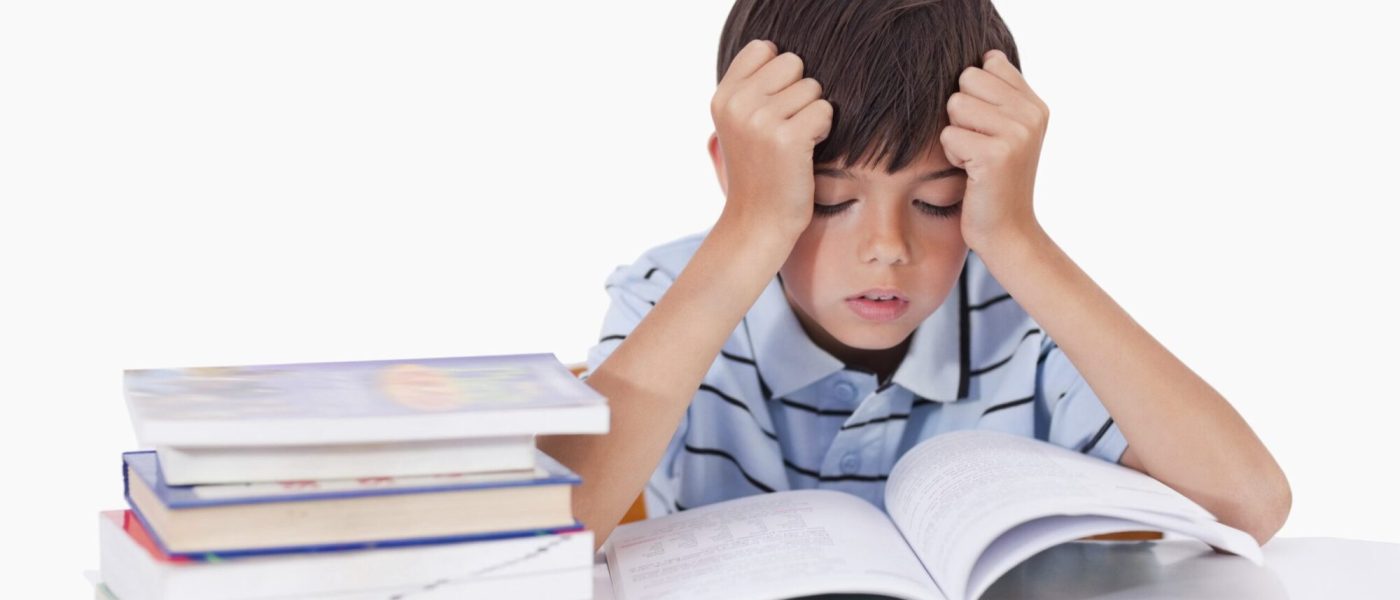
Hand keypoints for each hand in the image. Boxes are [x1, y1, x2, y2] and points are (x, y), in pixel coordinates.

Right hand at [710, 39, 832, 238]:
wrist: (758, 222)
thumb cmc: (759, 171)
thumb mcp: (740, 123)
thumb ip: (753, 87)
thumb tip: (783, 53)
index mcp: (723, 97)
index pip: (763, 48)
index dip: (779, 73)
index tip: (773, 106)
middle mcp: (737, 104)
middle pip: (792, 62)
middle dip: (798, 91)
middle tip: (786, 127)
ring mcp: (760, 120)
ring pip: (812, 87)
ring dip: (812, 113)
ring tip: (794, 143)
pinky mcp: (787, 138)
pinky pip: (825, 110)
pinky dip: (823, 130)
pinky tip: (805, 152)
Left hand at [940, 49, 1048, 251]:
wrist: (1008, 232)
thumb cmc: (995, 182)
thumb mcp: (1007, 132)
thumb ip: (999, 95)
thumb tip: (985, 57)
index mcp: (1035, 105)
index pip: (989, 64)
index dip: (974, 93)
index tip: (986, 127)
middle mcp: (1031, 114)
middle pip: (967, 80)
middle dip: (961, 113)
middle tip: (977, 145)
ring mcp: (1016, 133)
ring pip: (955, 105)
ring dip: (955, 134)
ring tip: (974, 158)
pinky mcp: (996, 155)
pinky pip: (948, 135)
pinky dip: (952, 156)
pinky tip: (971, 173)